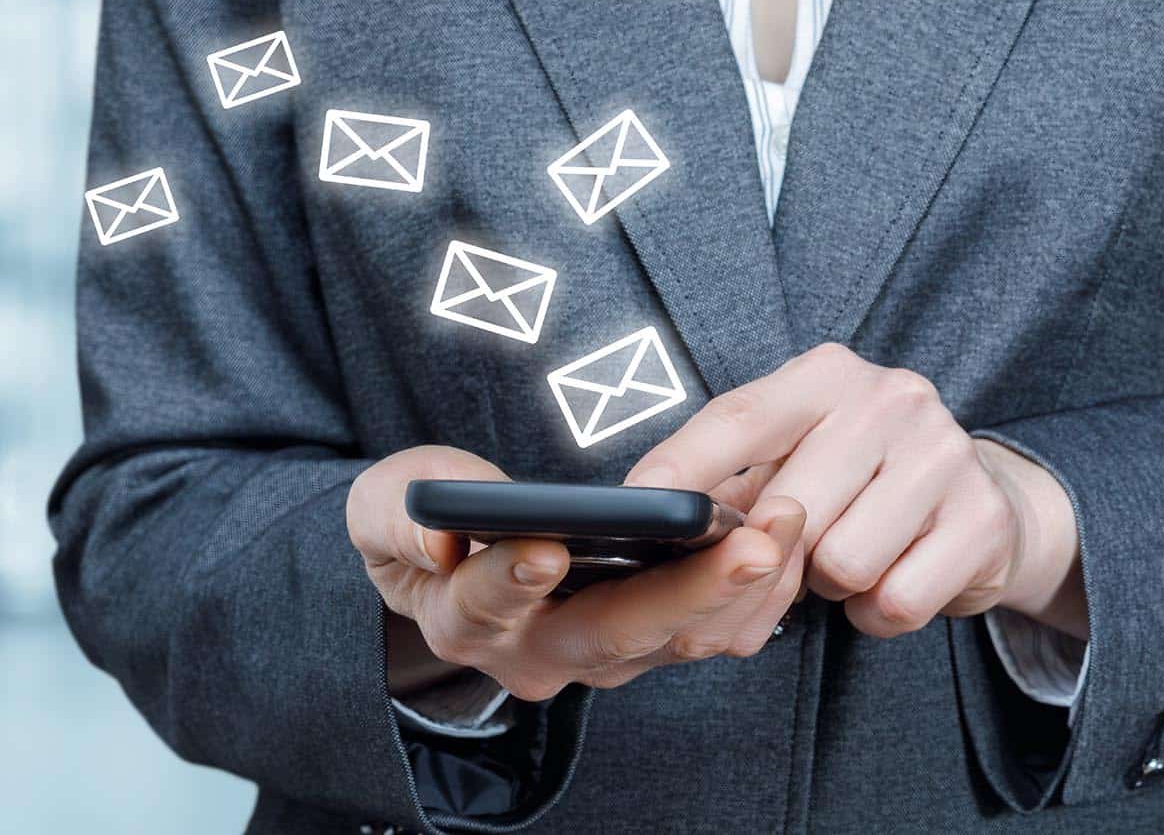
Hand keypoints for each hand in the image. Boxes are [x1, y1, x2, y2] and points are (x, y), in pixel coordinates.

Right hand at [347, 445, 806, 701]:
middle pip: (615, 635)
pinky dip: (755, 589)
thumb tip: (441, 541)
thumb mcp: (379, 508)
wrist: (451, 561)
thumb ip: (399, 519)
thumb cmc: (417, 526)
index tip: (547, 547)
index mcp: (463, 621)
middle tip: (750, 544)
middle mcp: (537, 655)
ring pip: (680, 640)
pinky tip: (784, 531)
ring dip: (741, 587)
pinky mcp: (649, 643)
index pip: (485, 606)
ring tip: (785, 520)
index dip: (513, 578)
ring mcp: (602, 655)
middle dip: (688, 591)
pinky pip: (712, 630)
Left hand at [627, 344, 1085, 639]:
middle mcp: (889, 399)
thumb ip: (729, 480)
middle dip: (776, 551)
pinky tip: (890, 577)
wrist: (983, 502)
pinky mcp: (984, 519)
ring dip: (829, 583)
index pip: (738, 419)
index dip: (682, 467)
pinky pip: (894, 602)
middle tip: (795, 546)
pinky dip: (877, 612)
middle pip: (788, 510)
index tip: (634, 505)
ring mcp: (944, 453)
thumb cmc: (853, 481)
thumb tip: (651, 518)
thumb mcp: (790, 455)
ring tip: (847, 553)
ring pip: (840, 562)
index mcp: (823, 376)